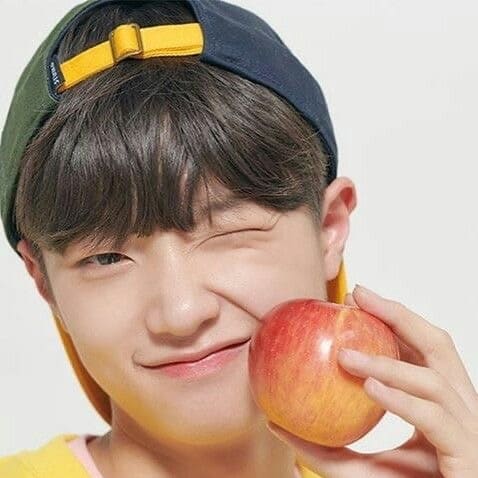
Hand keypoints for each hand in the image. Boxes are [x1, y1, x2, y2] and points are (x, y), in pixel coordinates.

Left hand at [266, 285, 477, 476]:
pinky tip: (370, 388)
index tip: (352, 299)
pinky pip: (434, 418)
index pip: (419, 346)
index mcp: (438, 401)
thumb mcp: (358, 467)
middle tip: (357, 296)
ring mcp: (468, 429)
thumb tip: (273, 422)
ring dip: (387, 363)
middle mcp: (460, 408)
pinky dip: (401, 400)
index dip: (390, 317)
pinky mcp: (468, 454)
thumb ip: (324, 446)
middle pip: (438, 345)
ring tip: (345, 356)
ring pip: (432, 380)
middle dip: (398, 315)